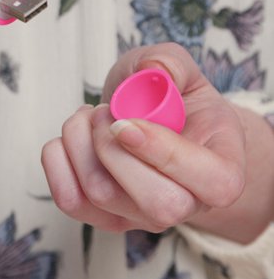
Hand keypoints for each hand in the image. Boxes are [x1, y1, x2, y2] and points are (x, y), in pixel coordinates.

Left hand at [41, 42, 247, 234]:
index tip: (125, 122)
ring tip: (91, 116)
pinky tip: (75, 137)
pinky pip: (68, 199)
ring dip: (79, 142)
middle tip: (105, 113)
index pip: (213, 184)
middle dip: (112, 148)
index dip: (166, 153)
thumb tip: (153, 69)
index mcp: (221, 169)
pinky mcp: (102, 216)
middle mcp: (187, 203)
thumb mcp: (177, 69)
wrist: (148, 122)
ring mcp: (141, 216)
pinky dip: (57, 158)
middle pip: (156, 204)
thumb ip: (170, 62)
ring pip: (101, 195)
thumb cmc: (167, 98)